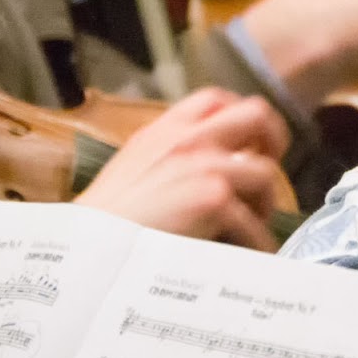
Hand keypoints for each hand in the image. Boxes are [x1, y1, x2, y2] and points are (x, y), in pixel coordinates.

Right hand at [74, 88, 289, 250]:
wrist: (84, 252)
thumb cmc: (103, 225)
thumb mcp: (130, 172)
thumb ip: (166, 160)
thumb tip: (202, 173)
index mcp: (164, 131)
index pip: (216, 99)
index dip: (242, 118)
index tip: (249, 141)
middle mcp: (187, 140)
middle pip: (256, 114)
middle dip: (273, 140)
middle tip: (268, 169)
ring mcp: (204, 166)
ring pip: (264, 174)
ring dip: (264, 203)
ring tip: (253, 226)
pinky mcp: (213, 199)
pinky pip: (254, 223)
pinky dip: (257, 244)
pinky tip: (250, 257)